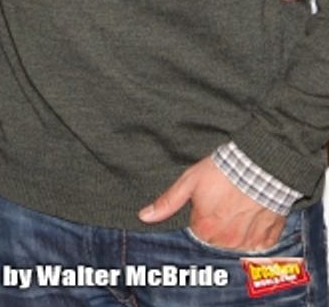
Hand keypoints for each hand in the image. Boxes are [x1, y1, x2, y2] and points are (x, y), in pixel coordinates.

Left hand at [138, 156, 284, 251]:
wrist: (259, 167)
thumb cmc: (222, 172)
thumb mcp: (188, 182)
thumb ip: (167, 202)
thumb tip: (144, 216)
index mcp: (205, 230)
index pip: (196, 232)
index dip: (199, 215)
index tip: (206, 202)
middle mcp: (227, 242)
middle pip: (216, 239)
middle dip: (216, 224)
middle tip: (222, 202)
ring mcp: (249, 242)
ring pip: (236, 242)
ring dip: (236, 229)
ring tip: (238, 206)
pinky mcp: (268, 239)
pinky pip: (258, 243)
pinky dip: (255, 232)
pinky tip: (252, 214)